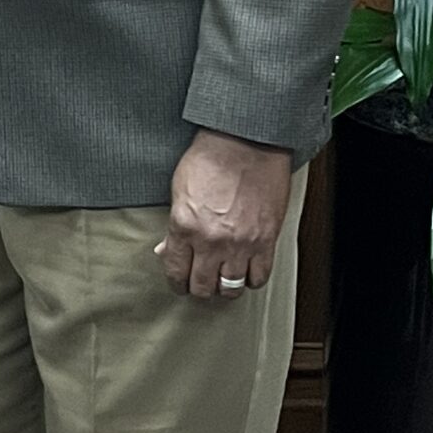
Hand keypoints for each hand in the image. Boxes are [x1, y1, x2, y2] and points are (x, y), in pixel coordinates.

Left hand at [158, 128, 293, 301]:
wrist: (246, 143)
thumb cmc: (210, 159)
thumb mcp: (179, 191)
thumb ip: (173, 226)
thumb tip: (166, 250)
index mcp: (184, 227)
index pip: (176, 271)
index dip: (176, 283)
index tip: (179, 284)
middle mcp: (211, 240)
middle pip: (203, 286)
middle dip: (199, 288)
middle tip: (200, 283)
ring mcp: (241, 243)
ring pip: (231, 287)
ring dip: (225, 287)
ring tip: (223, 279)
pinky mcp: (266, 241)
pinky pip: (259, 277)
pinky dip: (251, 279)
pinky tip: (246, 272)